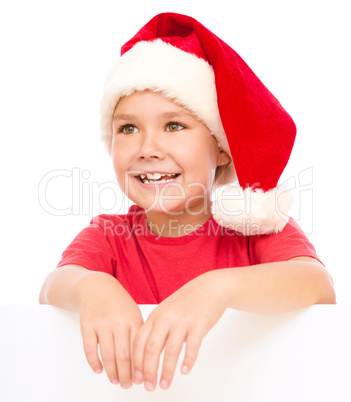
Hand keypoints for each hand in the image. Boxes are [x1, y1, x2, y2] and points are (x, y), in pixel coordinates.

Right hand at [79, 277, 143, 388]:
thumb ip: (138, 333)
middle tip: (127, 385)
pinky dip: (94, 362)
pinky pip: (89, 349)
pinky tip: (99, 370)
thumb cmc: (118, 303)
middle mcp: (118, 322)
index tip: (142, 379)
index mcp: (133, 319)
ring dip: (112, 372)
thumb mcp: (134, 313)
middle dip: (126, 375)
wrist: (97, 286)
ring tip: (115, 380)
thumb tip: (143, 360)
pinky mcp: (87, 325)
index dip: (140, 367)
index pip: (138, 349)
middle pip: (123, 356)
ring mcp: (102, 324)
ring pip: (107, 355)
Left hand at [132, 271, 228, 390]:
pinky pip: (192, 346)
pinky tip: (185, 371)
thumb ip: (156, 330)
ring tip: (165, 384)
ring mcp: (183, 321)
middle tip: (150, 386)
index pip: (139, 341)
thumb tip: (147, 356)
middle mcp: (166, 318)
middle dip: (149, 371)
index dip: (136, 362)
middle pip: (152, 349)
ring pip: (171, 351)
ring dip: (167, 371)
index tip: (137, 378)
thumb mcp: (166, 311)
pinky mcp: (199, 324)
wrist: (209, 287)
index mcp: (156, 316)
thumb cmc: (187, 301)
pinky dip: (188, 361)